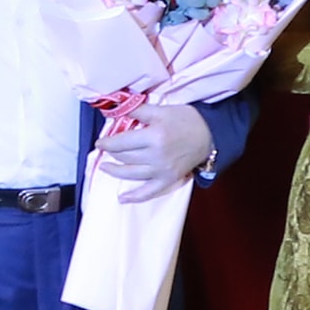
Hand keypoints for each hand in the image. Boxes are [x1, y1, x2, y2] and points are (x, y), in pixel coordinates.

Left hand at [95, 103, 214, 203]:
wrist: (209, 135)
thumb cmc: (186, 120)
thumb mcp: (161, 110)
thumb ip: (138, 111)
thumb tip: (117, 112)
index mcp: (154, 136)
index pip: (122, 142)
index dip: (108, 143)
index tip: (100, 142)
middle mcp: (156, 156)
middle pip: (125, 157)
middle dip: (111, 154)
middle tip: (104, 150)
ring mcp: (162, 171)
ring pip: (131, 174)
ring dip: (115, 171)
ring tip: (105, 167)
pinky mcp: (168, 180)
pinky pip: (148, 192)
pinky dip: (134, 197)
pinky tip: (122, 198)